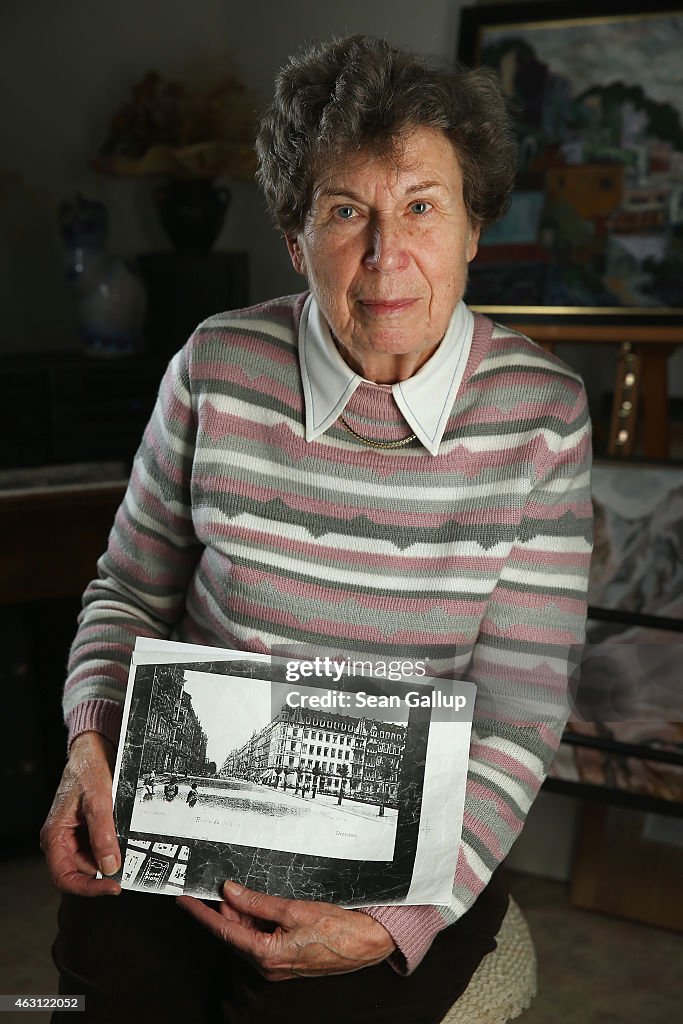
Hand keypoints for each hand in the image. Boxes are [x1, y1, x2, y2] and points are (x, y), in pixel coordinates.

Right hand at [40, 731, 121, 895]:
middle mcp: (63, 840)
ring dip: (112, 858)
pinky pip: (101, 846)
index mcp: (55, 836)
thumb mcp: (98, 800)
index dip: (88, 888)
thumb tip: (111, 866)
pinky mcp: (89, 829)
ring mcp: (76, 835)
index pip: (65, 877)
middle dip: (105, 871)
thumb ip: (103, 835)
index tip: (113, 887)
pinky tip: (126, 839)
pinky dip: (115, 846)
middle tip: (130, 867)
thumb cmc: (88, 769)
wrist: (94, 748)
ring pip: (94, 860)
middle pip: (82, 872)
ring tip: (129, 847)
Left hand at [177, 882, 395, 980]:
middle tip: (231, 884)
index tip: (184, 900)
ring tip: (258, 894)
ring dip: (248, 913)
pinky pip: (263, 937)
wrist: (366, 944)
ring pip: (248, 933)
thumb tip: (231, 892)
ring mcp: (276, 963)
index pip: (223, 930)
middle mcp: (267, 964)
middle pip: (235, 931)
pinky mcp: (285, 958)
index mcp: (265, 955)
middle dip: (230, 908)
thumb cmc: (338, 930)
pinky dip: (260, 920)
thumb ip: (258, 901)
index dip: (201, 913)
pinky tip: (268, 905)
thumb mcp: (294, 909)